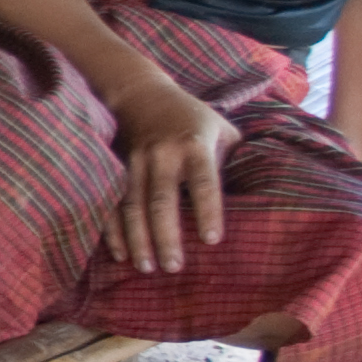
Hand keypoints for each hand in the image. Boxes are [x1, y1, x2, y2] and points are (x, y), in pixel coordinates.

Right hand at [105, 79, 238, 272]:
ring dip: (139, 239)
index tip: (212, 240)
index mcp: (194, 145)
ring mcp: (133, 161)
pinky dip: (113, 230)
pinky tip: (120, 253)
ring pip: (133, 205)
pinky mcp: (114, 168)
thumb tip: (251, 197)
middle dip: (167, 236)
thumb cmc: (192, 118)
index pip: (204, 182)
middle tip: (174, 267)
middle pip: (163, 200)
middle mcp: (162, 154)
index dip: (208, 211)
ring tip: (148, 268)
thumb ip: (230, 160)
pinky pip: (111, 203)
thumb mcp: (222, 130)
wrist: (141, 93)